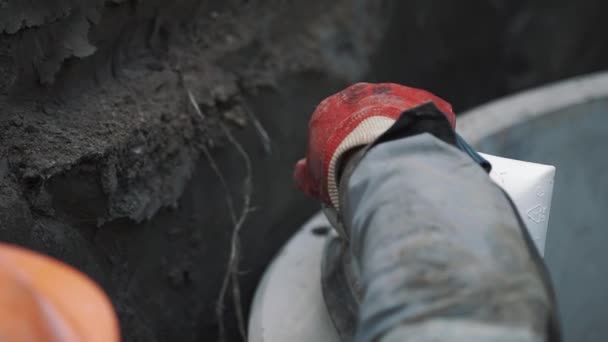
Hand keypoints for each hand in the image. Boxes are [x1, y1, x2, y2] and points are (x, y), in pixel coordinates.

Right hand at [294, 83, 455, 207]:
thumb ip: (307, 174)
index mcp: (329, 109)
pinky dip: (425, 134)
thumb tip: (301, 172)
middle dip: (372, 137)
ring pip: (396, 115)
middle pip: (366, 117)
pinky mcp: (422, 100)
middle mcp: (359, 95)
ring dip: (399, 133)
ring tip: (404, 161)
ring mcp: (393, 94)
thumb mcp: (315, 180)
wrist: (383, 158)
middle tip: (380, 167)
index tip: (352, 169)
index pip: (334, 128)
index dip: (343, 150)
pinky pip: (425, 117)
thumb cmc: (342, 170)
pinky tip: (424, 154)